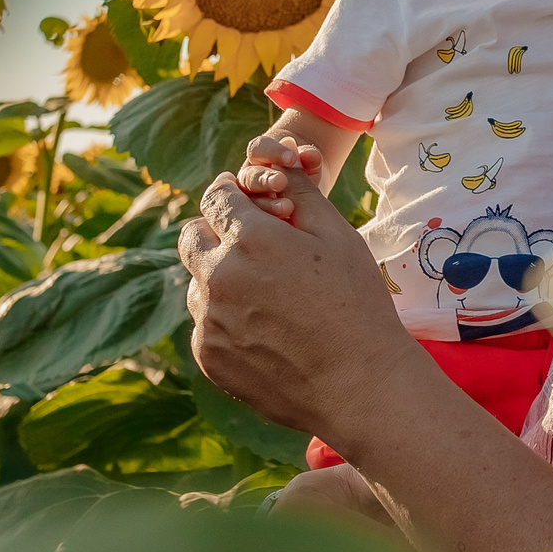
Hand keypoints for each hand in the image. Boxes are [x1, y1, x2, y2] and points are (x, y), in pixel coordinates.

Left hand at [178, 157, 414, 440]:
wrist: (360, 385)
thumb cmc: (358, 304)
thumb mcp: (338, 236)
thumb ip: (301, 194)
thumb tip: (276, 166)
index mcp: (251, 240)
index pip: (215, 197)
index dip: (228, 193)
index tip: (239, 200)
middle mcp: (219, 277)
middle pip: (192, 237)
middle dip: (214, 232)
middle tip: (246, 244)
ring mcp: (209, 321)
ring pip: (196, 283)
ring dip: (219, 279)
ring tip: (264, 295)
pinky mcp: (209, 357)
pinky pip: (204, 325)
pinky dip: (224, 320)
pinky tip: (264, 330)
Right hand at [236, 133, 326, 222]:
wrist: (309, 186)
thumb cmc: (308, 168)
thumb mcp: (311, 162)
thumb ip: (310, 158)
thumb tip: (309, 154)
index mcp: (258, 156)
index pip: (257, 149)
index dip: (273, 152)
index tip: (291, 158)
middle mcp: (249, 180)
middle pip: (248, 178)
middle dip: (265, 180)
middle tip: (281, 183)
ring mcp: (250, 203)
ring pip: (247, 204)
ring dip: (266, 205)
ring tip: (288, 208)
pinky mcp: (253, 223)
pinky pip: (253, 224)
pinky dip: (269, 223)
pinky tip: (285, 225)